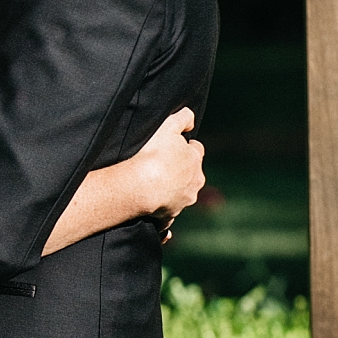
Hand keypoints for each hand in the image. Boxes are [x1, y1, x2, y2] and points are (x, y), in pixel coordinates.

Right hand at [134, 107, 204, 237]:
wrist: (140, 186)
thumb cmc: (153, 154)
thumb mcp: (168, 126)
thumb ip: (183, 117)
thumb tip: (191, 119)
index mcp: (195, 160)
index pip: (197, 150)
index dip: (186, 147)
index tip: (175, 146)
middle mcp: (195, 182)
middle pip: (192, 174)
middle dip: (182, 170)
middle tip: (162, 165)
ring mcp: (183, 201)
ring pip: (182, 194)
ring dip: (173, 191)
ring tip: (154, 186)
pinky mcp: (170, 216)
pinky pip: (168, 219)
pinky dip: (165, 219)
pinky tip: (157, 220)